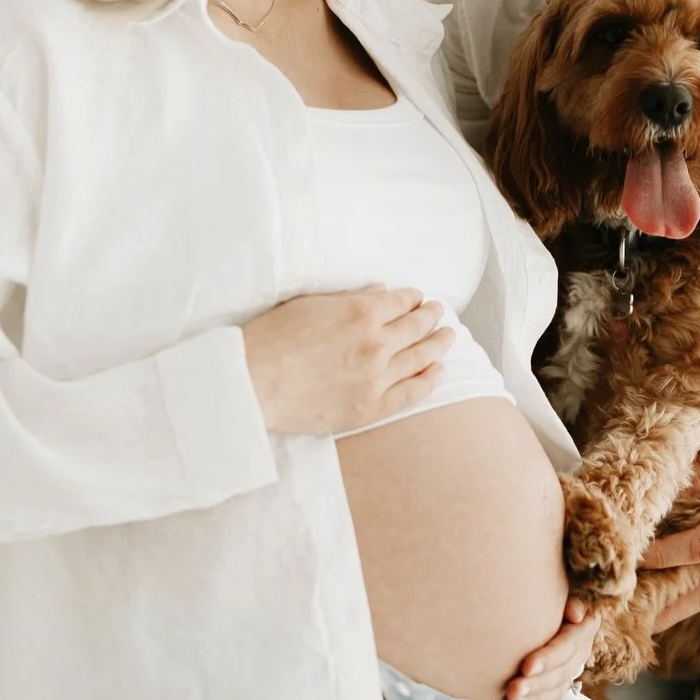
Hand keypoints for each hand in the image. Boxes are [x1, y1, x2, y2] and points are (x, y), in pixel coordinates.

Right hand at [242, 286, 454, 435]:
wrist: (252, 383)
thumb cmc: (272, 338)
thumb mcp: (310, 304)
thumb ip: (351, 298)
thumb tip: (381, 292)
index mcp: (362, 312)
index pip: (402, 301)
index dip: (413, 297)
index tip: (418, 298)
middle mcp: (377, 343)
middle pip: (418, 326)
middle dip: (431, 316)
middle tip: (438, 312)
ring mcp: (377, 377)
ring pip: (422, 357)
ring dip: (439, 343)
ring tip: (447, 336)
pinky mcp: (371, 407)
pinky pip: (413, 392)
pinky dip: (430, 378)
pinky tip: (437, 370)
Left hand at [504, 597, 600, 699]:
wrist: (551, 610)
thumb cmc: (550, 596)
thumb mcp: (564, 590)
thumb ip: (570, 598)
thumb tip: (575, 613)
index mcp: (583, 629)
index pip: (567, 647)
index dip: (549, 658)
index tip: (526, 666)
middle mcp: (579, 653)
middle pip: (560, 674)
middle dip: (536, 684)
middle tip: (512, 688)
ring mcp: (570, 671)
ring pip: (555, 691)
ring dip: (532, 698)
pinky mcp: (559, 685)